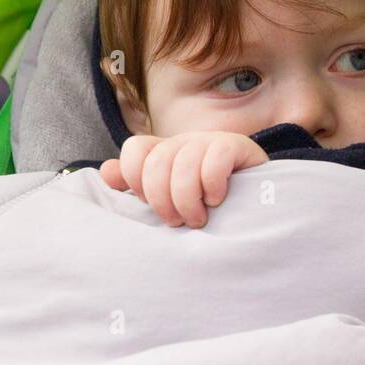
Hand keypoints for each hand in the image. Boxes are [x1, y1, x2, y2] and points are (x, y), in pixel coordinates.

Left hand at [99, 131, 268, 227]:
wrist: (257, 205)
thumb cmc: (205, 207)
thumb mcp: (169, 201)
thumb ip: (137, 187)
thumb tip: (106, 172)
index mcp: (164, 152)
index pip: (135, 149)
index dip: (136, 179)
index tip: (149, 206)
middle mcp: (184, 142)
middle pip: (158, 161)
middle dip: (163, 199)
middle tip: (177, 222)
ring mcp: (210, 141)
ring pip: (185, 163)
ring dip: (188, 199)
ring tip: (198, 220)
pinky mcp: (237, 146)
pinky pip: (215, 158)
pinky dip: (212, 184)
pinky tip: (218, 200)